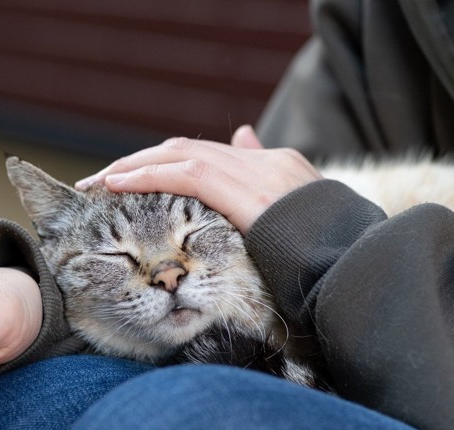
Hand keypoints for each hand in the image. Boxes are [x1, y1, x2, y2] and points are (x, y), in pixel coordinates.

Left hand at [76, 125, 320, 234]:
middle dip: (140, 161)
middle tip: (104, 179)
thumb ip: (265, 186)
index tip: (135, 178)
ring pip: (179, 154)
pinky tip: (117, 185)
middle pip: (185, 149)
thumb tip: (246, 138)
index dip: (164, 164)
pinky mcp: (248, 190)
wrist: (354, 266)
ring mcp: (257, 171)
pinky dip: (148, 175)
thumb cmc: (324, 255)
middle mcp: (262, 160)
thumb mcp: (294, 219)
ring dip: (134, 166)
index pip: (204, 155)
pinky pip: (186, 173)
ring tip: (100, 181)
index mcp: (273, 165)